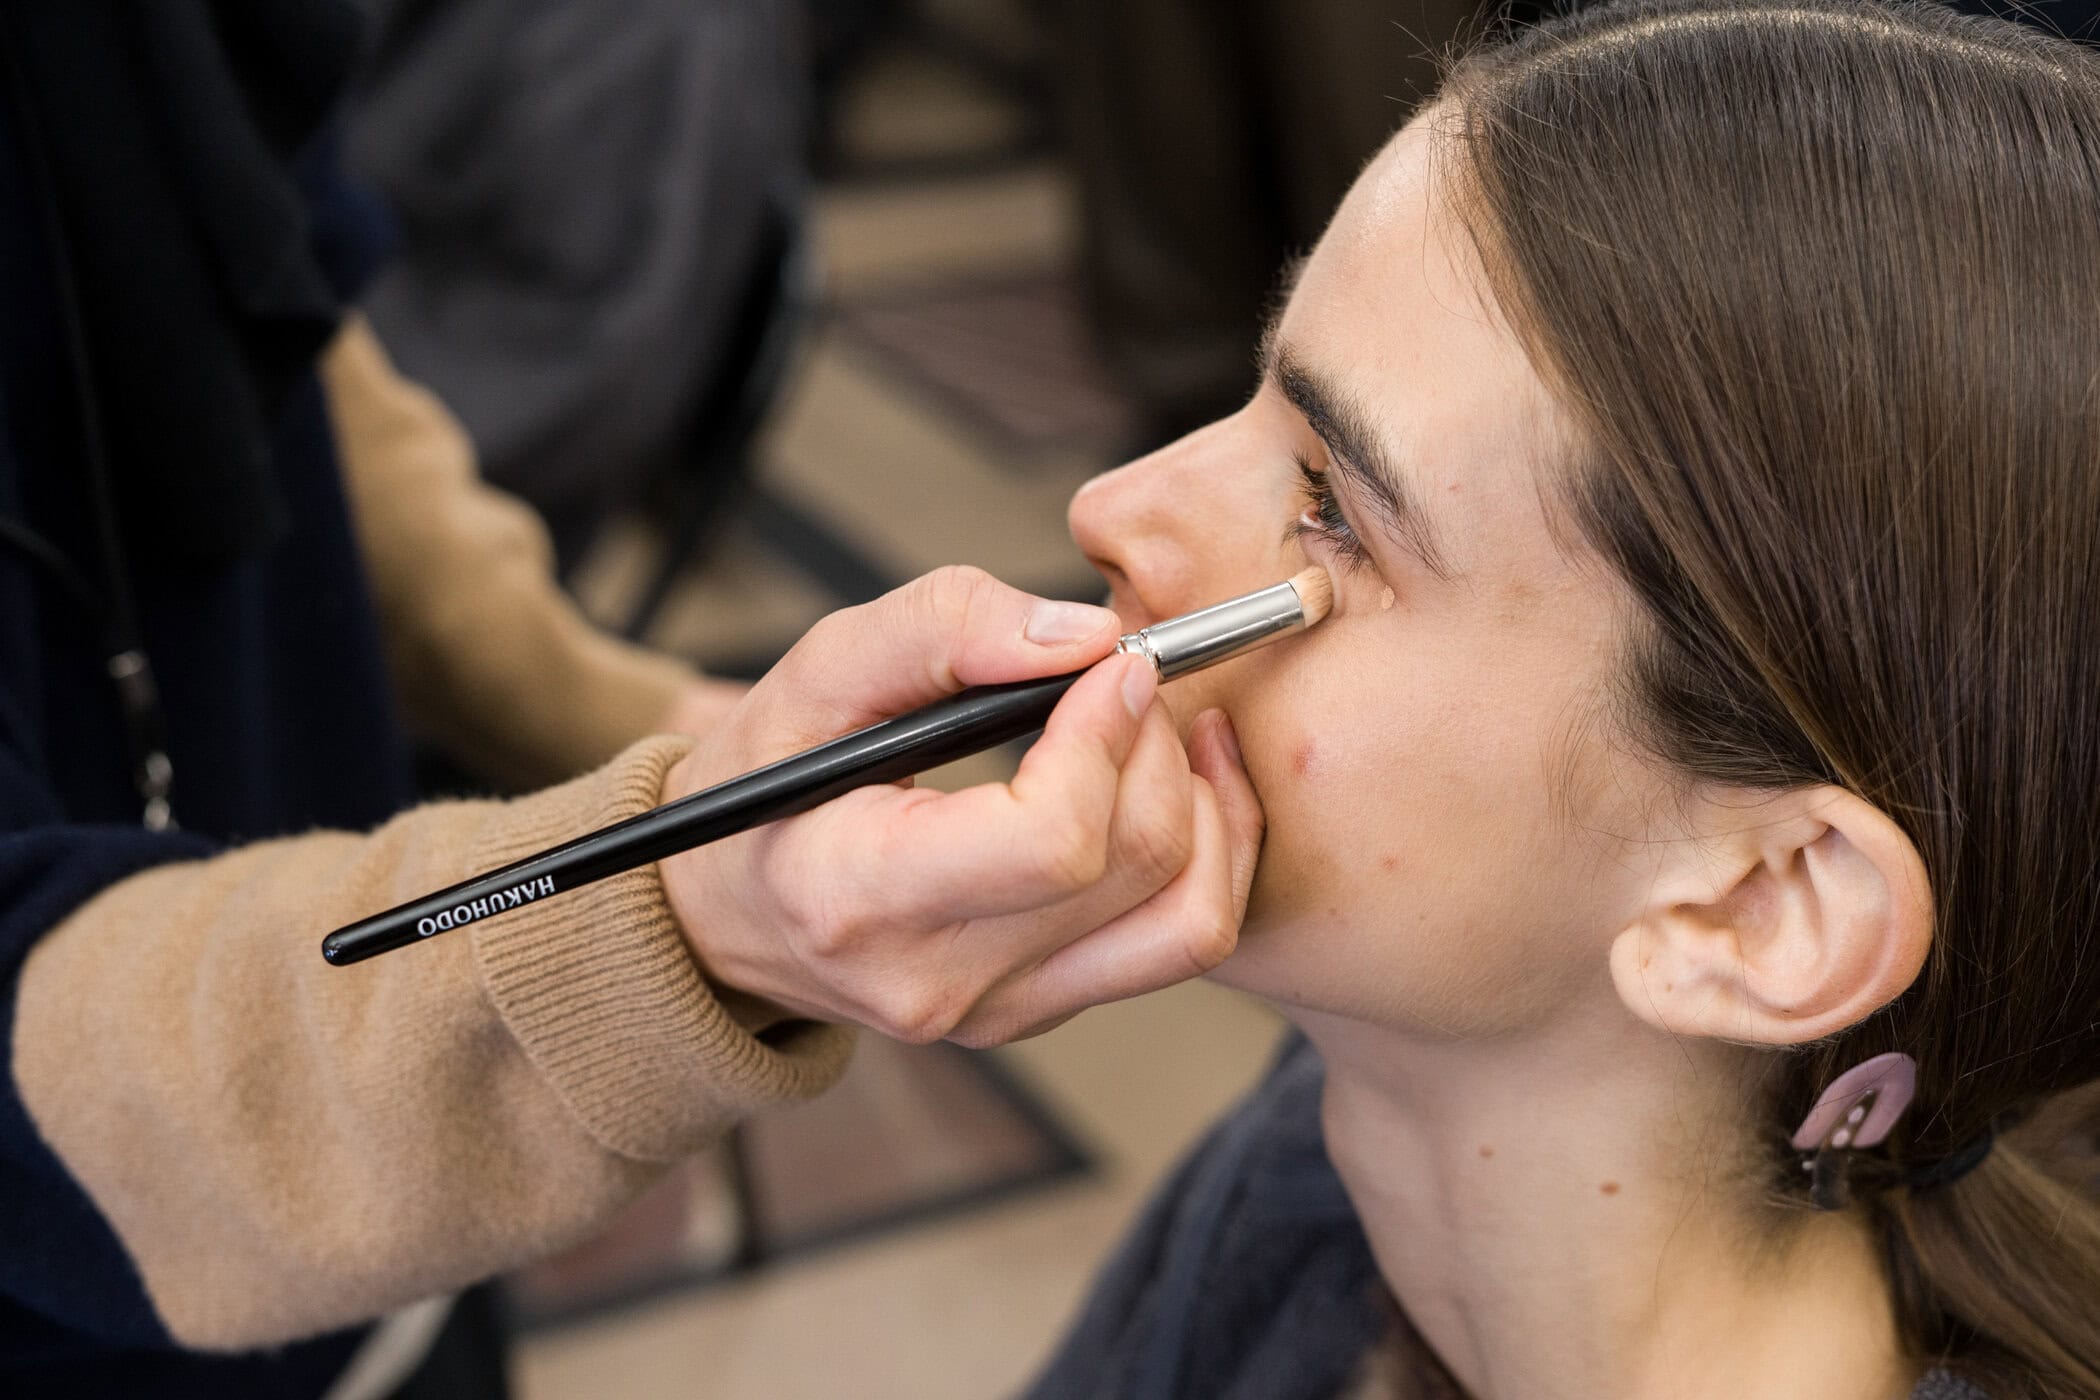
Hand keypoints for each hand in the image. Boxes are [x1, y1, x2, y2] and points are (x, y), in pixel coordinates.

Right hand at [657, 566, 1264, 1046]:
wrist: (724, 913)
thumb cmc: (764, 786)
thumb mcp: (811, 674)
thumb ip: (941, 629)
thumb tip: (1086, 635)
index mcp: (859, 898)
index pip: (1053, 843)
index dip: (1106, 737)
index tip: (1110, 662)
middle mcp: (939, 981)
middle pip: (1135, 868)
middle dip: (1157, 746)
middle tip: (1123, 675)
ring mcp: (1001, 1013)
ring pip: (1188, 920)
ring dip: (1208, 806)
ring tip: (1164, 727)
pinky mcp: (1045, 1009)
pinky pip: (1178, 941)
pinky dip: (1209, 852)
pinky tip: (1177, 779)